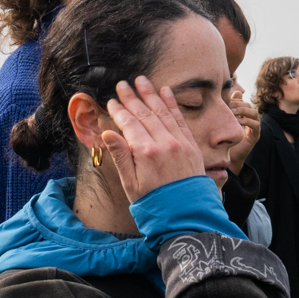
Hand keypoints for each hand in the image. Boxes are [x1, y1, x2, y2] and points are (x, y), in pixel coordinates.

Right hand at [100, 75, 206, 200]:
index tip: (111, 101)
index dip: (119, 111)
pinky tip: (166, 92)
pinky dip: (172, 104)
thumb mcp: (131, 184)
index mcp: (145, 153)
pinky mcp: (191, 145)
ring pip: (162, 112)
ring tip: (142, 80)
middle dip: (133, 97)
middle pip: (145, 114)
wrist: (186, 217)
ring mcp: (179, 142)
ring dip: (151, 94)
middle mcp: (164, 143)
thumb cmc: (154, 204)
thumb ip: (120, 156)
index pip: (129, 124)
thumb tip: (107, 134)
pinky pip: (179, 119)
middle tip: (122, 83)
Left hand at [227, 82, 259, 164]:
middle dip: (239, 104)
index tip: (226, 101)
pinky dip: (247, 122)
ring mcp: (254, 127)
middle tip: (229, 107)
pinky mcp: (255, 135)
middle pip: (249, 105)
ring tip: (233, 113)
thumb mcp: (223, 123)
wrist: (228, 156)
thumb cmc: (223, 139)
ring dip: (243, 111)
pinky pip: (255, 125)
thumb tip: (223, 97)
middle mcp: (250, 119)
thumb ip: (224, 111)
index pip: (242, 102)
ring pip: (254, 113)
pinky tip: (238, 122)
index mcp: (243, 115)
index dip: (236, 100)